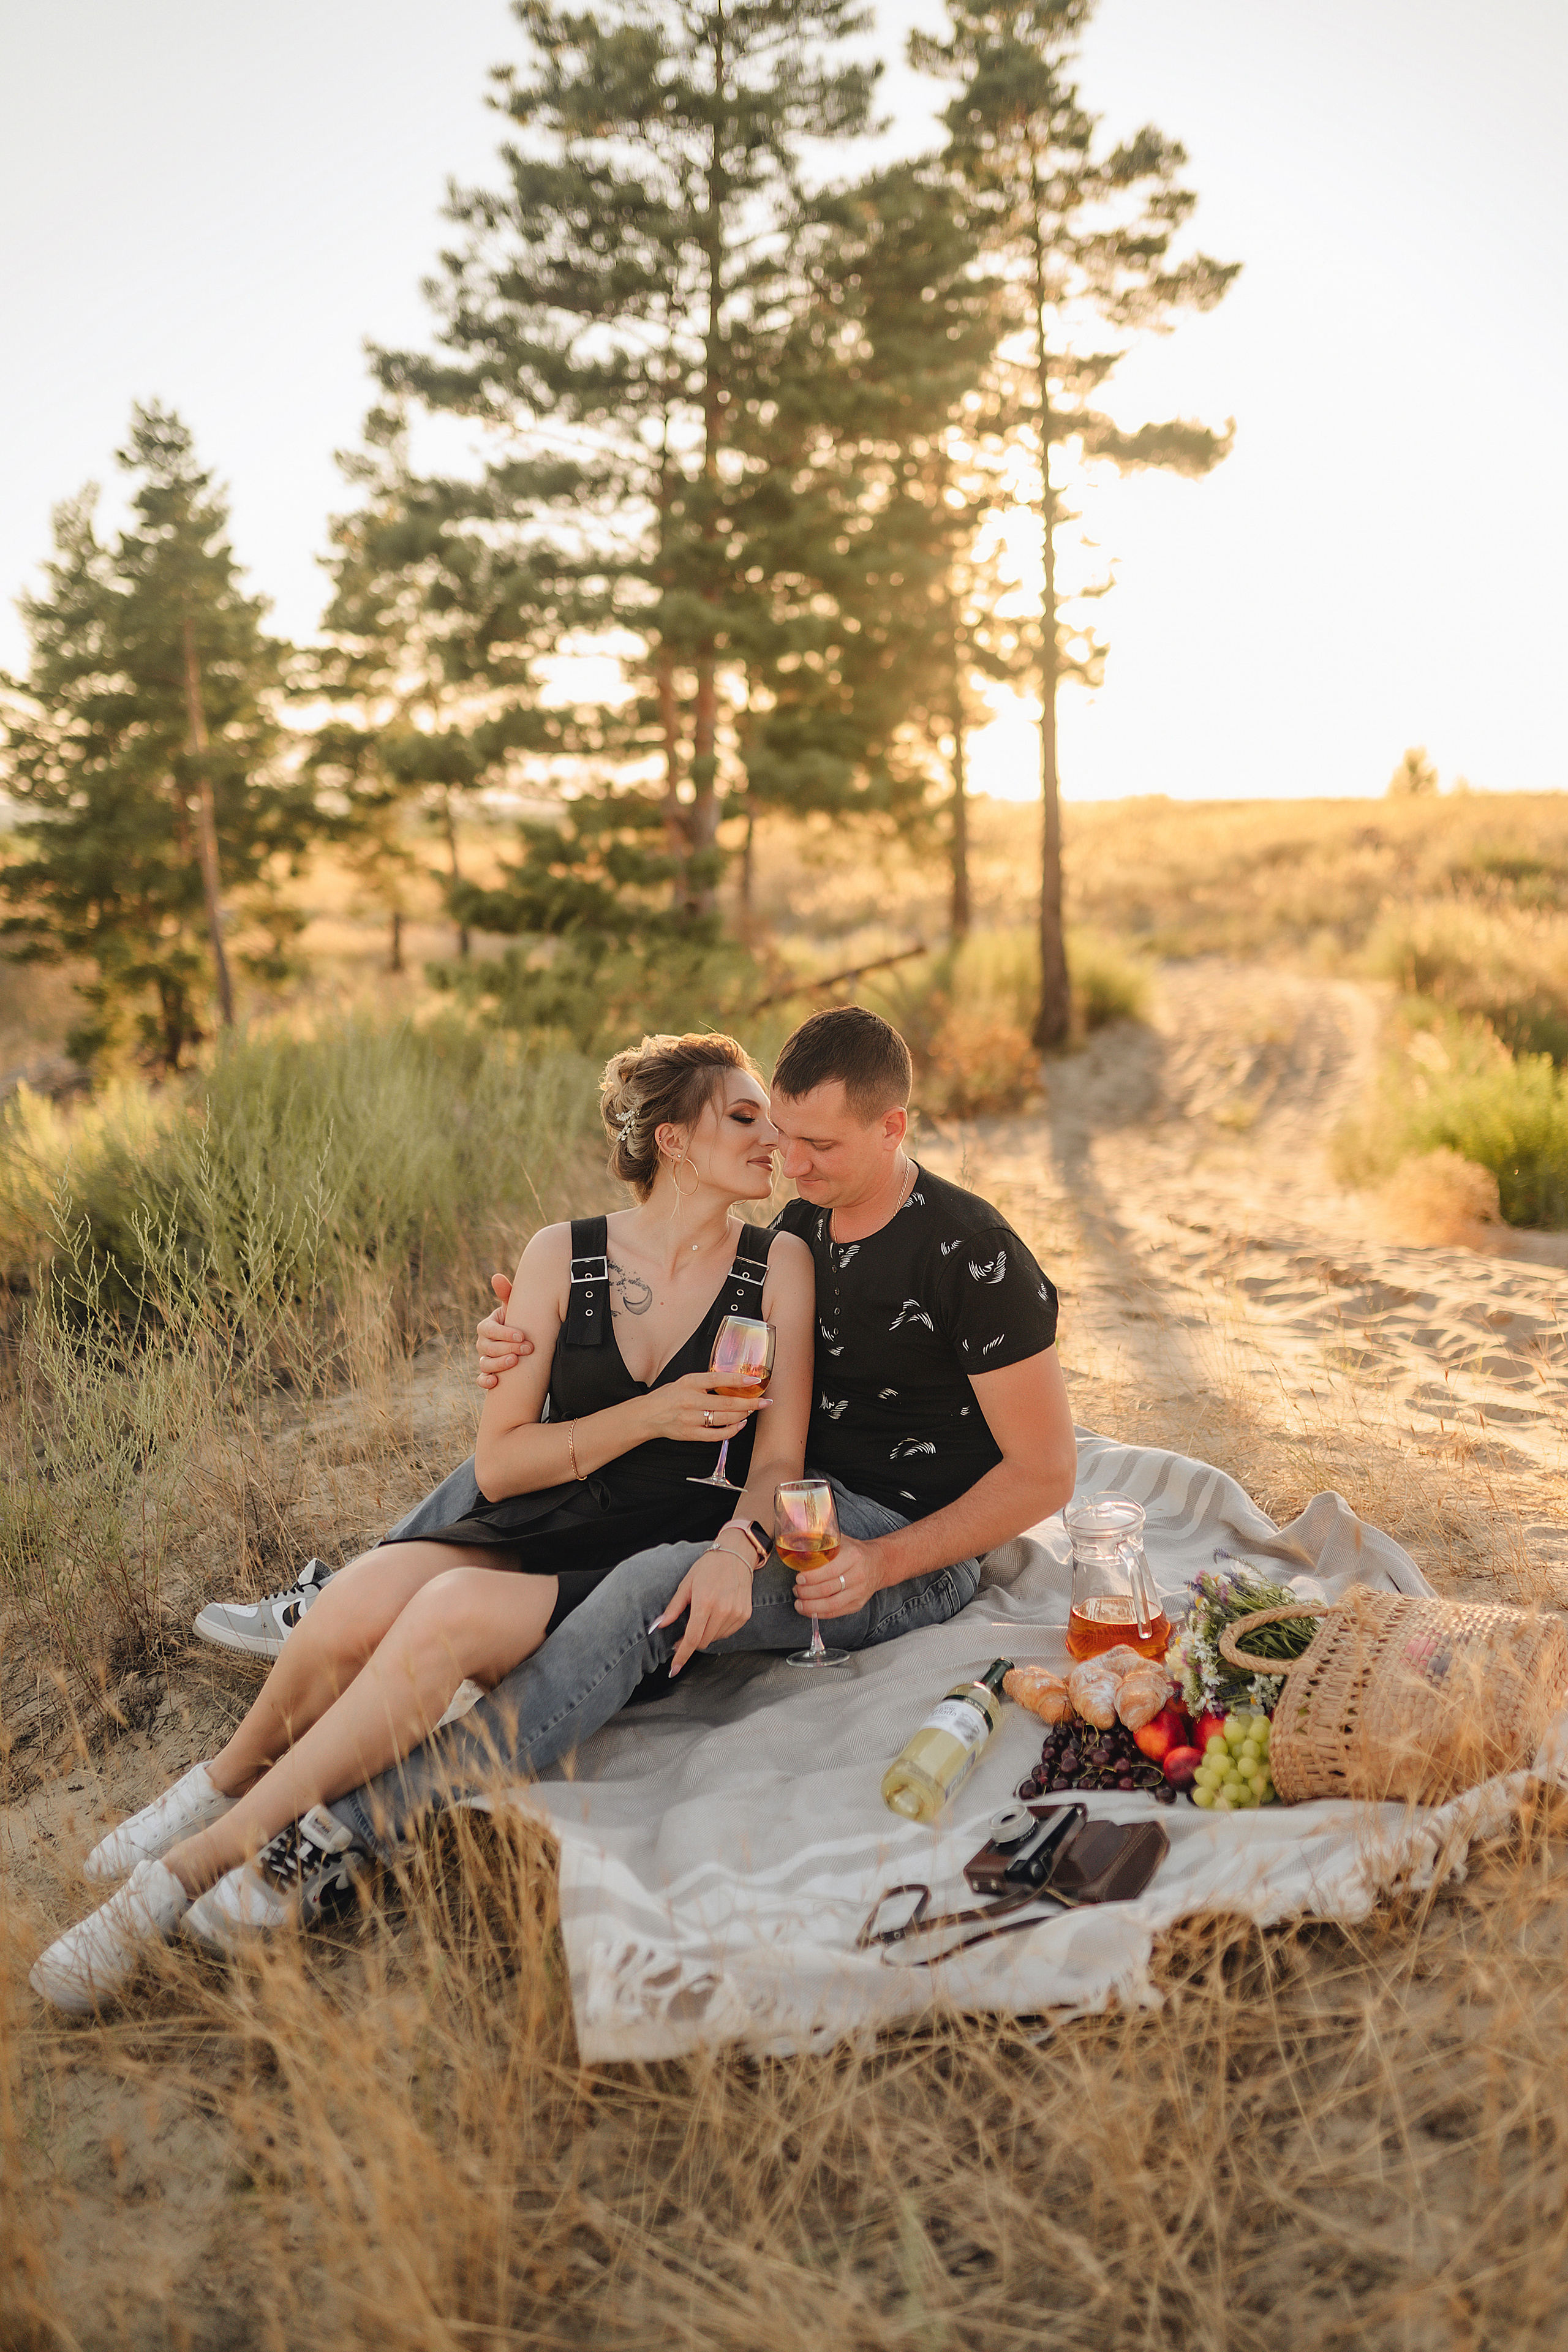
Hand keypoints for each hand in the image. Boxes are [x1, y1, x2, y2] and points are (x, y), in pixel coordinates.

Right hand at [476, 1273, 534, 1389]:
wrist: (524, 1342)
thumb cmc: (519, 1322)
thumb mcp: (515, 1308)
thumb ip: (507, 1293)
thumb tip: (496, 1276)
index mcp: (487, 1327)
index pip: (489, 1329)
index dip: (504, 1333)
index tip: (522, 1335)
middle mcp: (483, 1343)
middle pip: (488, 1347)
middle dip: (508, 1348)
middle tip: (528, 1348)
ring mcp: (484, 1359)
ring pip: (485, 1364)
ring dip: (499, 1364)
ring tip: (515, 1362)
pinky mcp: (488, 1374)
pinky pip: (481, 1380)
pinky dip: (485, 1381)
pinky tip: (495, 1382)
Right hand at [637, 1370, 772, 1445]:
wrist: (648, 1415)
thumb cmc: (669, 1396)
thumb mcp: (686, 1381)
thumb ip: (707, 1381)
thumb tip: (734, 1381)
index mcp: (690, 1382)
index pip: (718, 1378)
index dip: (739, 1379)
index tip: (755, 1380)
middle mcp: (691, 1400)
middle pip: (726, 1402)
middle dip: (749, 1403)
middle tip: (764, 1402)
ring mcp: (691, 1419)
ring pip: (724, 1419)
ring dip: (742, 1415)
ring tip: (752, 1411)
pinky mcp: (691, 1434)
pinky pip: (716, 1435)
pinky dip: (731, 1431)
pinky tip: (739, 1425)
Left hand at [654, 1547, 755, 1674]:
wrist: (736, 1555)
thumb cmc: (708, 1568)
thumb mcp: (686, 1584)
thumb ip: (673, 1608)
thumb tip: (659, 1625)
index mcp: (705, 1602)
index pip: (692, 1638)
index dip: (682, 1656)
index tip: (673, 1670)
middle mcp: (722, 1610)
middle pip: (703, 1641)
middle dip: (691, 1642)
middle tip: (682, 1634)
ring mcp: (736, 1613)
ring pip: (715, 1639)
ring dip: (705, 1635)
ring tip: (703, 1617)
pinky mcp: (745, 1615)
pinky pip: (727, 1633)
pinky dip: (718, 1630)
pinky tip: (715, 1615)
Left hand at [791, 1532, 881, 1620]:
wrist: (879, 1563)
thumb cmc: (854, 1551)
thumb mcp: (842, 1540)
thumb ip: (822, 1541)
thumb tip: (798, 1544)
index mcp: (853, 1557)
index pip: (829, 1570)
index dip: (811, 1577)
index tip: (798, 1578)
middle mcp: (857, 1575)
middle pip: (828, 1589)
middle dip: (807, 1592)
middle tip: (796, 1589)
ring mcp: (858, 1592)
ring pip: (832, 1604)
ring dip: (811, 1606)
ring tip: (798, 1603)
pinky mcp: (857, 1604)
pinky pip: (836, 1612)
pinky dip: (820, 1613)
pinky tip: (809, 1610)